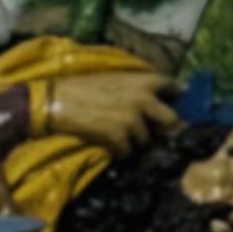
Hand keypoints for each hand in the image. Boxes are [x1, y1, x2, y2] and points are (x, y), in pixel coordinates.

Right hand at [50, 63, 174, 157]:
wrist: (57, 100)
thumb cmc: (84, 87)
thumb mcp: (117, 79)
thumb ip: (138, 87)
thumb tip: (154, 99)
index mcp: (145, 80)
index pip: (174, 87)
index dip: (175, 97)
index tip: (172, 105)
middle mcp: (144, 99)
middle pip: (171, 120)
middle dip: (165, 128)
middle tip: (156, 134)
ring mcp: (132, 119)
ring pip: (146, 140)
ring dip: (136, 143)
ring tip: (122, 139)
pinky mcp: (118, 137)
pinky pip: (127, 152)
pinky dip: (119, 152)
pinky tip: (110, 146)